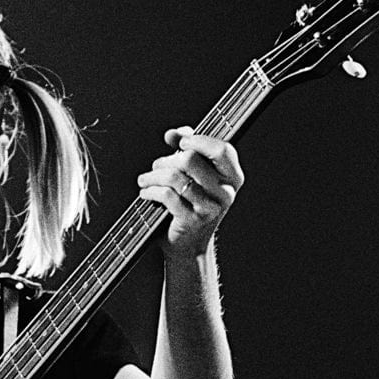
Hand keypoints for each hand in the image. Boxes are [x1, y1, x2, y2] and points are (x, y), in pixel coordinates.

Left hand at [136, 127, 243, 258]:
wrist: (188, 244)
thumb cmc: (191, 204)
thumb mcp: (195, 175)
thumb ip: (188, 149)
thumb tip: (174, 134)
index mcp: (232, 178)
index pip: (222, 150)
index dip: (199, 141)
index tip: (181, 142)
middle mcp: (226, 193)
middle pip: (191, 160)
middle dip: (167, 159)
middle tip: (157, 166)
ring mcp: (210, 208)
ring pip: (175, 177)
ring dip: (153, 175)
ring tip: (145, 179)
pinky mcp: (192, 220)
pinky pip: (166, 195)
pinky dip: (150, 191)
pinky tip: (145, 192)